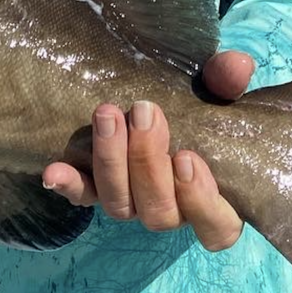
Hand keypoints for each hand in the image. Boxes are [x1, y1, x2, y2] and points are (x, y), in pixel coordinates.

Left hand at [43, 51, 254, 251]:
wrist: (160, 100)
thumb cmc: (202, 105)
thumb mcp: (219, 90)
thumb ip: (229, 81)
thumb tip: (237, 65)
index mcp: (213, 199)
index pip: (216, 227)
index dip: (201, 200)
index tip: (187, 157)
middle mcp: (171, 209)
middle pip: (159, 212)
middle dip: (148, 162)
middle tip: (143, 112)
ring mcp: (133, 203)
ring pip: (120, 206)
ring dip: (111, 162)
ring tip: (108, 115)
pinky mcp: (99, 189)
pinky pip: (83, 197)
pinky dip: (70, 185)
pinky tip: (54, 169)